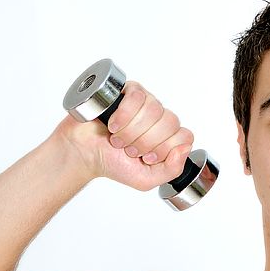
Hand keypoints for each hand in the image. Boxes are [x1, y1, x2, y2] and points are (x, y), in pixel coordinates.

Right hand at [54, 81, 193, 190]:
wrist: (84, 154)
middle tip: (129, 150)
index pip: (185, 136)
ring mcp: (146, 103)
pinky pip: (138, 97)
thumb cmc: (113, 164)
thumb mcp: (146, 179)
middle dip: (146, 142)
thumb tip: (184, 148)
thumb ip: (172, 170)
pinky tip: (114, 124)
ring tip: (118, 139)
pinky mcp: (128, 91)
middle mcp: (160, 118)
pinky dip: (125, 114)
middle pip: (170, 123)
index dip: (165, 149)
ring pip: (154, 110)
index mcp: (168, 137)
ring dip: (133, 130)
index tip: (147, 157)